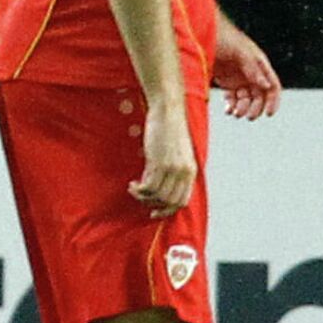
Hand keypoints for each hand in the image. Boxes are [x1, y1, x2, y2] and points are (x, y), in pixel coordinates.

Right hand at [128, 100, 197, 218]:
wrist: (168, 111)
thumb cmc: (170, 128)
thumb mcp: (176, 153)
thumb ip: (171, 170)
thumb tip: (156, 186)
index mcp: (190, 171)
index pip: (182, 201)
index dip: (168, 210)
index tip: (154, 211)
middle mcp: (184, 172)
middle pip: (170, 202)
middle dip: (153, 205)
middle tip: (141, 199)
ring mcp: (172, 168)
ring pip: (158, 196)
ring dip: (143, 197)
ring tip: (134, 189)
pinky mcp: (159, 162)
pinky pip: (148, 186)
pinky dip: (139, 189)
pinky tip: (132, 183)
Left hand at [216, 15, 280, 119]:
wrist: (199, 31)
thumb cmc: (222, 36)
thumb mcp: (239, 51)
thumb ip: (252, 68)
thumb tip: (266, 86)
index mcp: (259, 64)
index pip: (272, 85)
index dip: (273, 100)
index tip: (269, 114)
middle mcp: (251, 72)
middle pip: (260, 96)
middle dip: (256, 108)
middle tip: (248, 116)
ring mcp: (238, 77)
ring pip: (246, 99)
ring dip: (243, 108)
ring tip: (235, 113)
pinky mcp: (226, 80)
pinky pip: (233, 97)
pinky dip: (232, 106)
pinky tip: (228, 110)